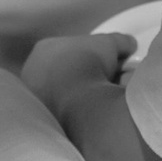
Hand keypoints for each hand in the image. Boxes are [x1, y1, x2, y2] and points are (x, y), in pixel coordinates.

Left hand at [19, 31, 133, 110]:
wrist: (78, 101)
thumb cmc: (89, 63)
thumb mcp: (110, 44)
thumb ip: (118, 41)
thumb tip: (129, 44)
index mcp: (44, 49)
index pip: (67, 48)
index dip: (87, 53)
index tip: (103, 60)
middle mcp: (32, 71)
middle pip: (62, 71)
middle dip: (83, 74)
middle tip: (104, 79)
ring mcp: (35, 97)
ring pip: (62, 93)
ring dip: (80, 93)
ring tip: (102, 97)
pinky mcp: (42, 119)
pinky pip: (62, 111)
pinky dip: (76, 110)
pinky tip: (92, 111)